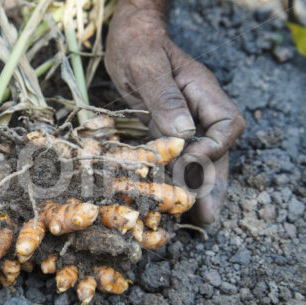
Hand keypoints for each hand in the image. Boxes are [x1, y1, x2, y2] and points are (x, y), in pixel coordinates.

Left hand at [105, 1, 244, 225]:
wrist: (128, 36)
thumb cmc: (138, 44)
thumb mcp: (147, 66)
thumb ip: (166, 98)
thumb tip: (184, 134)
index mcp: (202, 92)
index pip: (226, 125)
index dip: (214, 147)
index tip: (190, 160)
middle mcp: (198, 109)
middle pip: (217, 150)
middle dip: (213, 183)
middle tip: (206, 216)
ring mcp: (183, 120)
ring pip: (198, 158)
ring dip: (197, 188)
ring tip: (196, 219)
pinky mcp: (164, 128)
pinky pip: (175, 156)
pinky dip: (174, 177)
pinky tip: (170, 198)